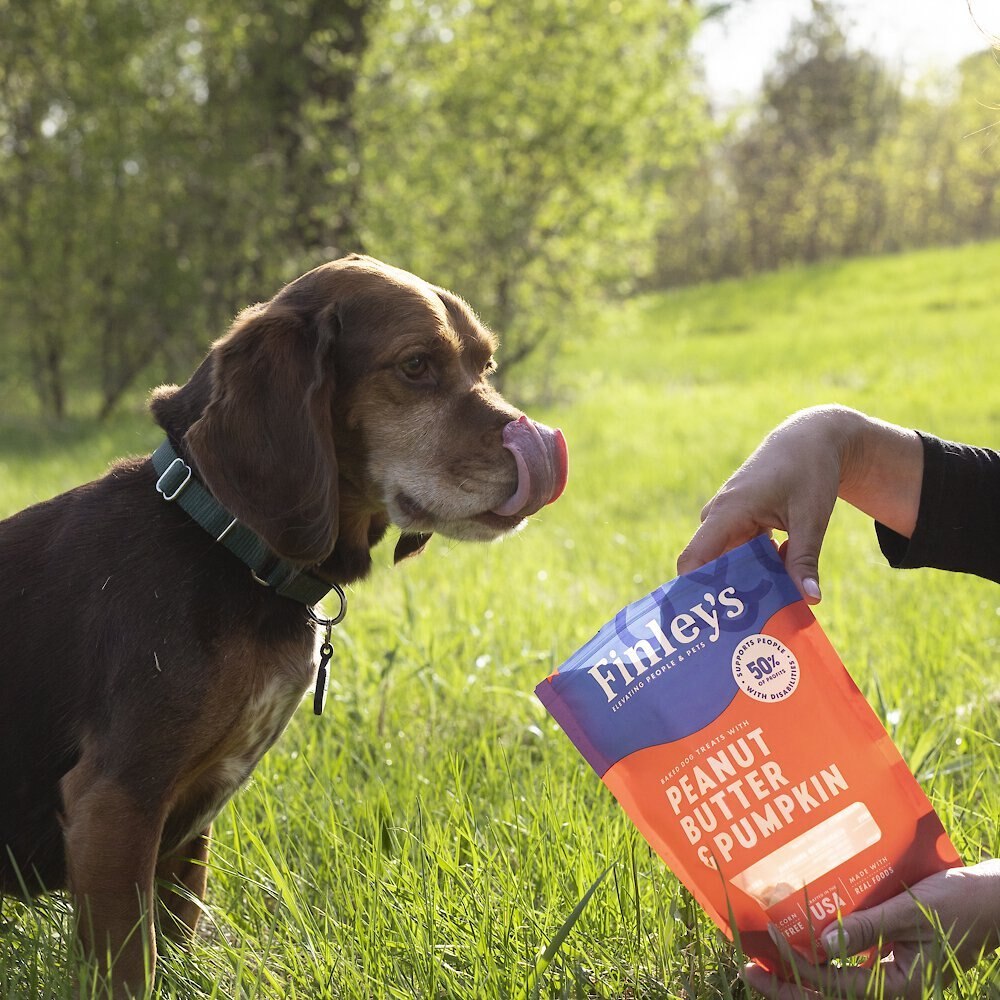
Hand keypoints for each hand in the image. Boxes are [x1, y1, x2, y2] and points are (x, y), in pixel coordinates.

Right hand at [676, 406, 922, 602]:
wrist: (810, 438)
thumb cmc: (809, 471)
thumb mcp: (811, 517)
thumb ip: (805, 559)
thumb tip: (810, 600)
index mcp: (728, 512)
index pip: (693, 560)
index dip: (691, 591)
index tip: (703, 622)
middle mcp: (719, 516)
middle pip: (709, 567)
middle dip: (723, 597)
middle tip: (742, 633)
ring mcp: (728, 518)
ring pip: (727, 561)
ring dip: (743, 584)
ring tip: (761, 617)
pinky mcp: (740, 520)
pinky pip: (739, 552)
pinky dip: (755, 569)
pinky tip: (776, 590)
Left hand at [740, 861, 999, 998]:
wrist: (992, 901)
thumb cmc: (957, 903)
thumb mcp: (909, 913)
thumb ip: (867, 927)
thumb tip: (822, 943)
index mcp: (900, 986)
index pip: (834, 983)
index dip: (797, 965)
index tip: (768, 940)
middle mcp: (891, 988)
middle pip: (829, 995)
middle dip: (786, 987)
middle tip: (747, 970)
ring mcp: (890, 976)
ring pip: (835, 983)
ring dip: (799, 974)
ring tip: (763, 959)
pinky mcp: (891, 960)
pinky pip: (848, 966)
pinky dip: (822, 957)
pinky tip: (802, 939)